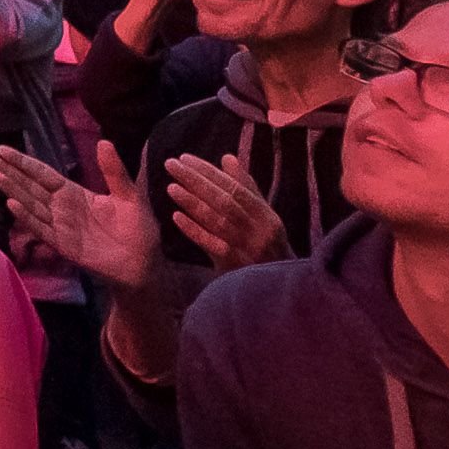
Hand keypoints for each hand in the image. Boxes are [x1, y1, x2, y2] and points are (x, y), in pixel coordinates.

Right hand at [0, 142, 162, 290]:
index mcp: (74, 193)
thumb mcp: (130, 196)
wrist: (144, 265)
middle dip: (7, 170)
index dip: (23, 162)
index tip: (2, 149)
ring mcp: (60, 227)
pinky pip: (42, 229)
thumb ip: (114, 172)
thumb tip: (104, 141)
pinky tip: (12, 204)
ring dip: (13, 190)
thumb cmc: (138, 230)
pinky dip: (27, 217)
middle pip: (29, 186)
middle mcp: (61, 208)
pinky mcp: (64, 245)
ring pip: (31, 204)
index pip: (42, 174)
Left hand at [163, 154, 288, 269]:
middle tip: (171, 164)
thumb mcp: (264, 218)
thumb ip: (246, 188)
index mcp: (267, 217)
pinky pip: (212, 245)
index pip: (235, 188)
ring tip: (171, 187)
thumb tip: (227, 158)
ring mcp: (247, 249)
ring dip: (192, 202)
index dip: (209, 172)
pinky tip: (176, 217)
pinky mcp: (234, 266)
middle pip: (224, 201)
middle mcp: (259, 231)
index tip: (185, 158)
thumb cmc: (267, 248)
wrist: (277, 290)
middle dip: (196, 180)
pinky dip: (194, 230)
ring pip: (218, 221)